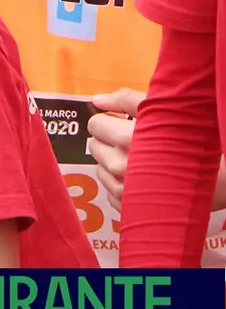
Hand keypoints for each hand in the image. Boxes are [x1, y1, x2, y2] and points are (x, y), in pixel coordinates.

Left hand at [89, 89, 225, 212]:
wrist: (222, 179)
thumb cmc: (195, 142)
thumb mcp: (165, 112)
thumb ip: (126, 101)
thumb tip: (97, 100)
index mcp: (127, 139)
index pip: (95, 125)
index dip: (108, 120)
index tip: (121, 122)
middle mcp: (120, 166)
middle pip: (94, 146)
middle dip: (109, 140)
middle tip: (134, 140)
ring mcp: (123, 190)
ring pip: (100, 168)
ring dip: (113, 161)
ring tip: (142, 159)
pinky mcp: (128, 208)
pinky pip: (110, 191)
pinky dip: (121, 182)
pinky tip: (143, 177)